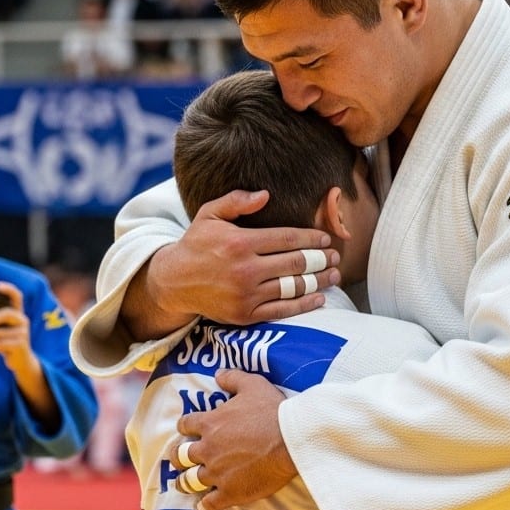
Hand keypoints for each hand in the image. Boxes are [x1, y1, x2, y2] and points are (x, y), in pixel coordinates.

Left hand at [0, 282, 37, 376]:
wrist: (21, 361)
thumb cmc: (6, 343)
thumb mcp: (0, 331)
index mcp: (16, 314)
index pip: (17, 296)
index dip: (9, 289)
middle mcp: (22, 320)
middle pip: (8, 313)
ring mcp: (23, 332)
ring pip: (1, 332)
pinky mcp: (21, 344)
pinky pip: (2, 343)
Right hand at [146, 190, 340, 325]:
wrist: (174, 283)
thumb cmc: (195, 244)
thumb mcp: (209, 214)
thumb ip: (236, 201)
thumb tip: (265, 194)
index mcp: (240, 243)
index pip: (286, 239)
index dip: (311, 238)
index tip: (326, 238)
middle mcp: (245, 270)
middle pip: (295, 263)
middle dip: (321, 259)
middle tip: (336, 256)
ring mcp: (246, 295)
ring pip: (293, 287)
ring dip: (319, 281)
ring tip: (334, 275)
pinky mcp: (245, 315)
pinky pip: (282, 310)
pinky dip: (304, 305)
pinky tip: (319, 298)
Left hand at [171, 369, 296, 509]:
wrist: (290, 439)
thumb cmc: (272, 410)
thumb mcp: (253, 385)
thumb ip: (232, 378)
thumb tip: (217, 374)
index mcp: (210, 423)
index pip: (185, 425)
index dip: (185, 427)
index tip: (187, 430)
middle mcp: (207, 449)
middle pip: (182, 456)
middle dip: (179, 457)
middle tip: (180, 459)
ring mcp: (216, 473)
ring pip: (189, 481)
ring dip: (184, 482)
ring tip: (183, 484)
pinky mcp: (229, 492)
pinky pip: (209, 504)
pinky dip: (203, 506)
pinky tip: (202, 507)